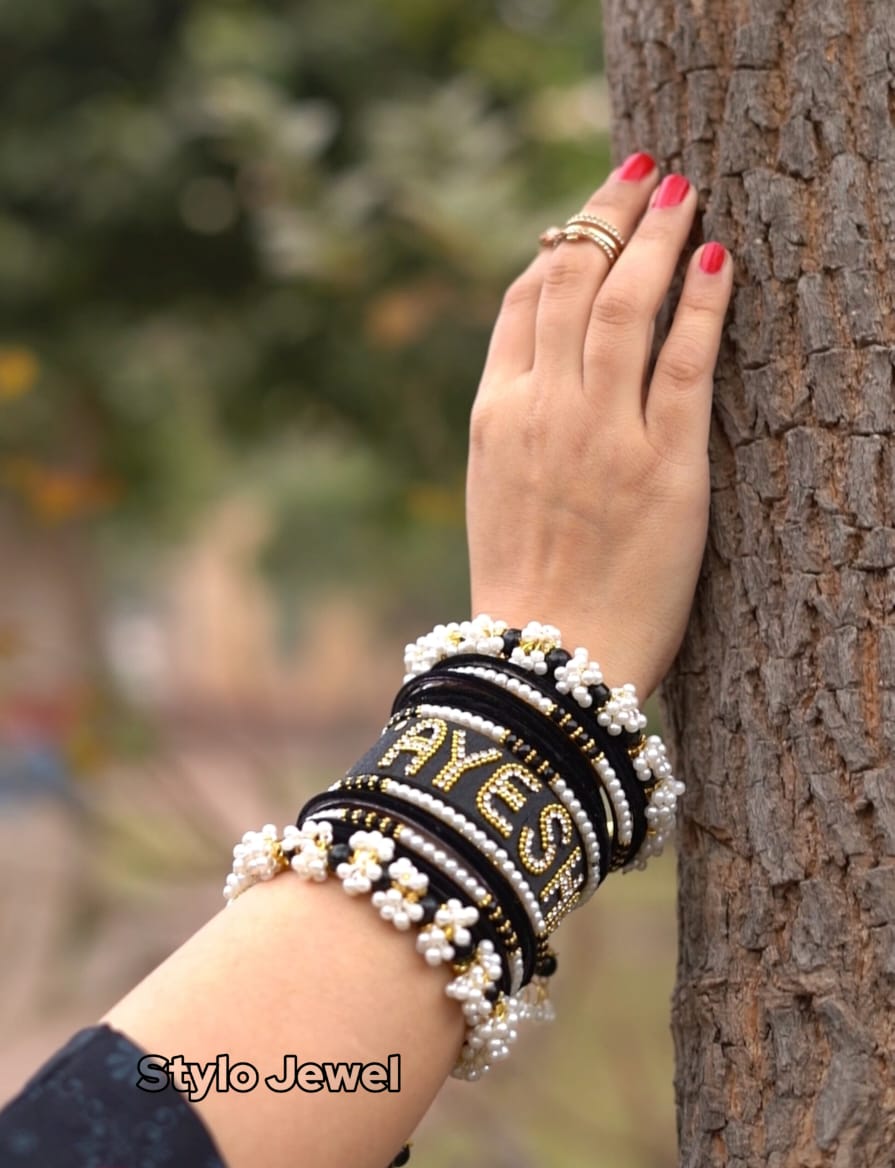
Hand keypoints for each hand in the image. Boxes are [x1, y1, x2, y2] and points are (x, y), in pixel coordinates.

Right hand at [466, 155, 732, 699]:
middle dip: (608, 215)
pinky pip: (685, 362)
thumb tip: (545, 373)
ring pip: (627, 304)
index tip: (586, 216)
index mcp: (495, 415)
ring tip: (685, 191)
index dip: (558, 245)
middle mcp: (543, 410)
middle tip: (644, 173)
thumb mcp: (494, 495)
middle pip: (572, 280)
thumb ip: (515, 425)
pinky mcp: (663, 467)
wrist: (545, 665)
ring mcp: (601, 434)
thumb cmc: (523, 592)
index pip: (521, 301)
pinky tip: (719, 262)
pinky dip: (702, 305)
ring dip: (659, 235)